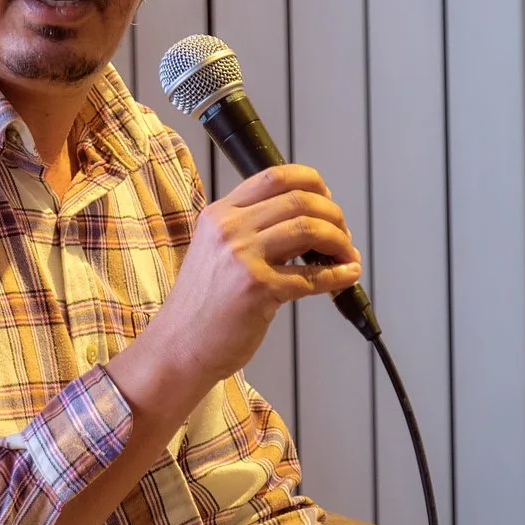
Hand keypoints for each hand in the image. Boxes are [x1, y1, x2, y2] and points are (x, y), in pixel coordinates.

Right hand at [113, 165, 361, 411]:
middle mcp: (229, 229)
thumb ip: (249, 232)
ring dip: (340, 241)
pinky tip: (347, 276)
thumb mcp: (215, 252)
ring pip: (311, 229)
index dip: (312, 182)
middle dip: (334, 215)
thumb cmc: (200, 308)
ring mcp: (242, 258)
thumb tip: (304, 223)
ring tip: (346, 256)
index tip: (327, 199)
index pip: (275, 177)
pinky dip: (339, 275)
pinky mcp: (258, 290)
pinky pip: (313, 276)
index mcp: (218, 215)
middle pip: (300, 200)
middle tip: (343, 234)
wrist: (177, 348)